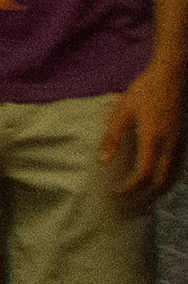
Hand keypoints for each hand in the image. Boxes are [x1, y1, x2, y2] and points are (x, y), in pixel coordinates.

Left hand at [103, 57, 184, 208]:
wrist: (172, 76)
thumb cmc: (145, 91)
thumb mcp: (122, 111)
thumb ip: (113, 137)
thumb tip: (104, 161)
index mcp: (154, 139)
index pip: (144, 174)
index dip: (130, 189)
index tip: (115, 194)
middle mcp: (171, 146)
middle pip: (161, 183)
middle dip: (143, 199)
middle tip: (126, 207)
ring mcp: (180, 144)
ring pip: (172, 179)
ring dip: (155, 194)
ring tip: (139, 203)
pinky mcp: (183, 141)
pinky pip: (177, 170)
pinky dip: (166, 182)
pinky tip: (154, 186)